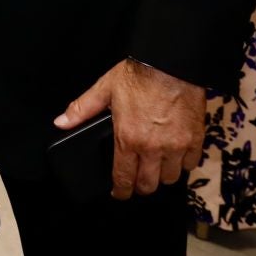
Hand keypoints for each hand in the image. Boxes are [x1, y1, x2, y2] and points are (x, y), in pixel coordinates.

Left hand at [55, 58, 204, 199]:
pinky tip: (175, 155)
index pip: (123, 178)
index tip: (119, 192)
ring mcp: (175, 146)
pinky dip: (182, 164)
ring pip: (170, 178)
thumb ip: (82, 109)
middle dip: (140, 186)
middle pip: (148, 185)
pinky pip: (190, 164)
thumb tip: (62, 122)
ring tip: (155, 166)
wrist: (171, 63)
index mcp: (128, 138)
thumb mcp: (104, 89)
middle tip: (137, 180)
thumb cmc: (139, 75)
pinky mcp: (194, 139)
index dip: (120, 191)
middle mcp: (152, 147)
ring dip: (162, 176)